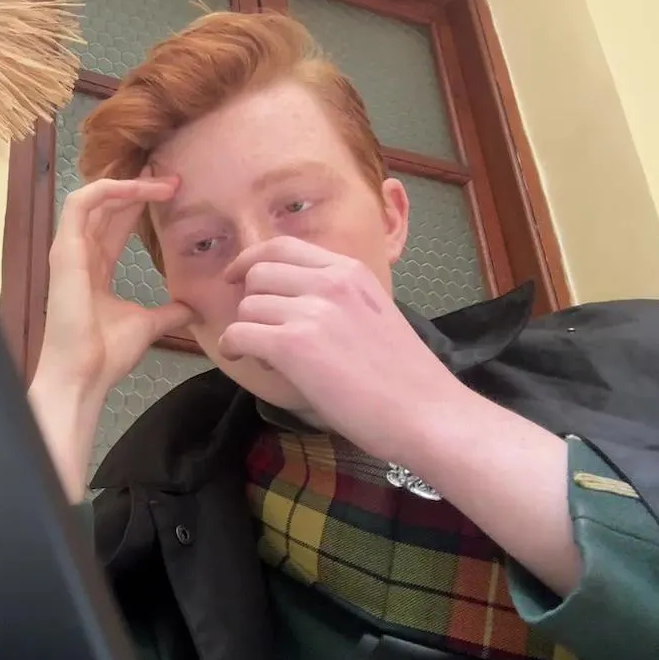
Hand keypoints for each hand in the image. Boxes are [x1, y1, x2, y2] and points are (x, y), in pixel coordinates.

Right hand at [35, 171, 193, 397]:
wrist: (85, 374)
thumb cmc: (107, 354)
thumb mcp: (148, 324)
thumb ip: (169, 312)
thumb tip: (192, 308)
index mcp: (96, 270)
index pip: (117, 226)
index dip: (142, 206)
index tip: (173, 195)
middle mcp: (81, 255)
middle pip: (109, 208)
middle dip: (140, 189)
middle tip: (173, 179)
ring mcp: (70, 250)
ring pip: (95, 199)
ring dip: (129, 186)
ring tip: (161, 182)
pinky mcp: (64, 249)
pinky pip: (80, 203)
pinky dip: (107, 189)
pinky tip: (136, 189)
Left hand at [219, 236, 580, 592]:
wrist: (426, 413)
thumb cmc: (404, 378)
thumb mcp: (373, 314)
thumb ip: (337, 300)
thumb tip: (293, 303)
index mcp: (350, 272)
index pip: (282, 246)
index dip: (250, 260)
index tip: (237, 277)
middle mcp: (330, 283)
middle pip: (258, 274)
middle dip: (250, 302)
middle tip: (259, 330)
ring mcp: (312, 312)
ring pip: (247, 307)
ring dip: (247, 330)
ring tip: (266, 356)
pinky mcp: (294, 345)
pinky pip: (239, 334)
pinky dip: (232, 347)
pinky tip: (242, 359)